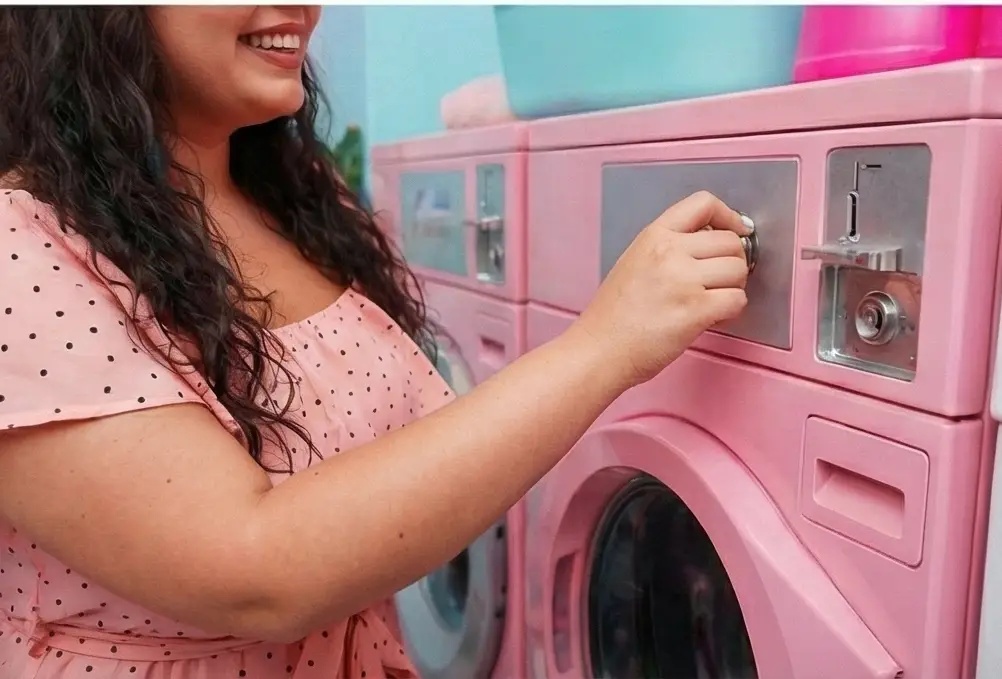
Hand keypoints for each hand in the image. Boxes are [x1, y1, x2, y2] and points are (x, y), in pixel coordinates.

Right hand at [572, 191, 750, 387]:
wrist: (598, 350)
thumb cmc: (612, 317)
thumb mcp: (634, 262)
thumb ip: (669, 248)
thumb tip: (711, 247)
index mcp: (653, 236)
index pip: (703, 203)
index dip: (729, 216)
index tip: (738, 230)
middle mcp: (669, 252)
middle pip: (730, 242)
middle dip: (733, 262)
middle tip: (719, 282)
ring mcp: (683, 280)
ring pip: (738, 270)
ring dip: (733, 288)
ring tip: (711, 303)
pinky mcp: (695, 309)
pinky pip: (737, 300)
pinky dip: (732, 311)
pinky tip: (712, 318)